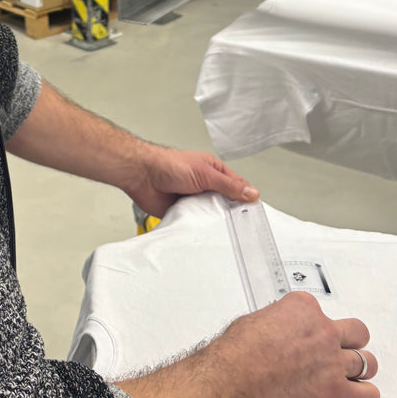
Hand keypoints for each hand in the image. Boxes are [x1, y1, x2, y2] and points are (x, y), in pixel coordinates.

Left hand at [124, 143, 257, 217]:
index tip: (253, 212)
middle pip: (225, 203)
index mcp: (213, 171)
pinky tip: (204, 232)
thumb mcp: (204, 173)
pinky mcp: (184, 212)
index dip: (245, 198)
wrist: (142, 176)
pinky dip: (200, 227)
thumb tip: (251, 192)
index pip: (237, 186)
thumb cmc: (168, 165)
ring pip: (211, 215)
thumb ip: (228, 185)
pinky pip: (197, 223)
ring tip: (222, 230)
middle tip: (240, 226)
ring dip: (213, 220)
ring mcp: (195, 200)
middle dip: (230, 212)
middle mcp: (205, 185)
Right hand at [215, 292, 379, 397]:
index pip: (322, 312)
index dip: (316, 327)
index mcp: (304, 309)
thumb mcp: (256, 319)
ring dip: (360, 370)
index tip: (311, 337)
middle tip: (343, 351)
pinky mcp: (337, 392)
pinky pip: (368, 396)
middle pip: (357, 333)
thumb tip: (275, 332)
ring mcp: (333, 362)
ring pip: (367, 363)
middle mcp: (324, 331)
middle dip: (351, 342)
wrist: (237, 378)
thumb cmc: (239, 352)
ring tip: (354, 376)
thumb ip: (276, 322)